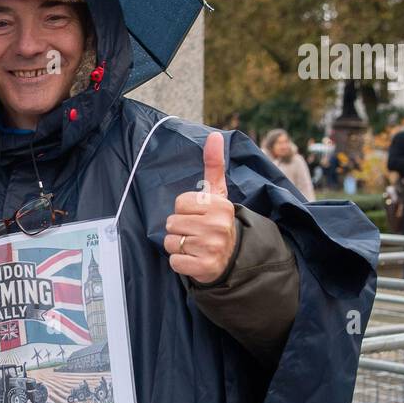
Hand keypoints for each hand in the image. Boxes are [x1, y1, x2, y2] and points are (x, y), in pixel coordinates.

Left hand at [164, 131, 238, 284]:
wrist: (232, 257)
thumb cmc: (217, 221)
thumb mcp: (218, 194)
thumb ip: (214, 165)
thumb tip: (215, 135)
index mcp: (220, 206)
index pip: (180, 203)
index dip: (184, 210)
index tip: (199, 215)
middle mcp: (218, 226)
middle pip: (172, 222)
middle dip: (179, 228)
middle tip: (196, 232)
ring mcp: (212, 247)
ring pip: (170, 242)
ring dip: (178, 246)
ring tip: (194, 245)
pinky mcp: (204, 267)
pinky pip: (174, 261)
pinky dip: (180, 262)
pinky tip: (193, 259)